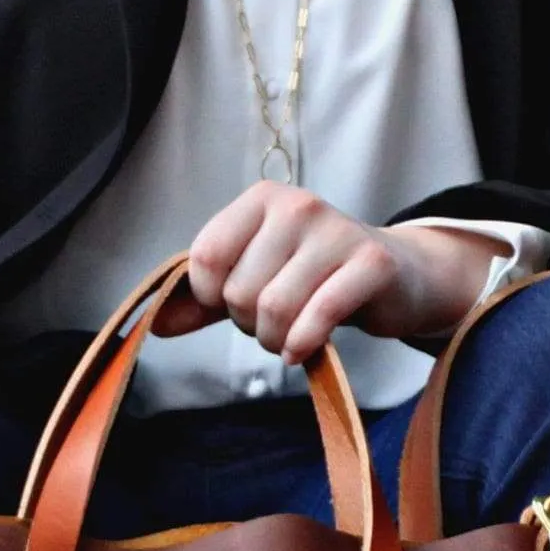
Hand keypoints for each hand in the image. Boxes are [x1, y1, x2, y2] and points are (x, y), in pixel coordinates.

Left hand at [156, 184, 496, 360]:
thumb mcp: (256, 278)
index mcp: (262, 200)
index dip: (211, 297)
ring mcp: (337, 232)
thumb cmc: (315, 277)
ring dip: (275, 340)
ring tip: (290, 336)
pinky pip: (319, 316)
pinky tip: (304, 350)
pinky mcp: (371, 264)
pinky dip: (304, 344)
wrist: (395, 275)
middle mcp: (297, 206)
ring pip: (275, 309)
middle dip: (250, 325)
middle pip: (240, 291)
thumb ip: (204, 299)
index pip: (205, 258)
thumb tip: (154, 323)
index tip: (235, 303)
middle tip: (274, 323)